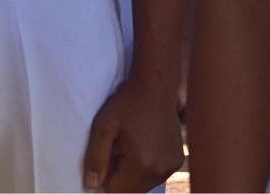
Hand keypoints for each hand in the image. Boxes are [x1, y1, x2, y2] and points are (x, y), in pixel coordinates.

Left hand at [82, 76, 184, 191]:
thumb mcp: (104, 127)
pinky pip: (157, 175)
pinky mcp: (178, 160)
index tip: (109, 154)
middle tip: (120, 149)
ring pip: (144, 185)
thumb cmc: (128, 104)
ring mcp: (172, 165)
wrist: (156, 87)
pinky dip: (148, 167)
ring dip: (135, 174)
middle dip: (121, 176)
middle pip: (131, 191)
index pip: (115, 191)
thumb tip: (92, 185)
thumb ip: (95, 159)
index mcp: (141, 164)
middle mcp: (160, 170)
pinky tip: (145, 146)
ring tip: (133, 147)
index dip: (106, 176)